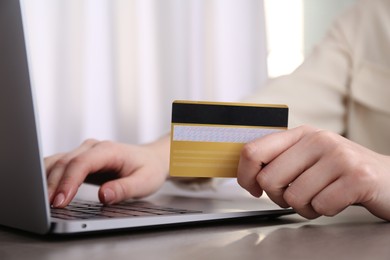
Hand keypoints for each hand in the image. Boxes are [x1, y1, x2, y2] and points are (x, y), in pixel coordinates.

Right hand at [45, 135, 169, 207]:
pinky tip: (43, 190)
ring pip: (58, 162)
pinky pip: (58, 165)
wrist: (151, 159)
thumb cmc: (149, 169)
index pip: (82, 163)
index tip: (61, 201)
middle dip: (53, 185)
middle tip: (47, 207)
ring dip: (46, 180)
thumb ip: (124, 189)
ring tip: (41, 202)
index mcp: (109, 150)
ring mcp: (84, 151)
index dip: (68, 182)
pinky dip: (48, 177)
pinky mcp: (80, 159)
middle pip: (65, 163)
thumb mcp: (144, 182)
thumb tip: (103, 195)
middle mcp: (93, 147)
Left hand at [237, 125, 389, 220]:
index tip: (253, 188)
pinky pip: (320, 206)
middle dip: (279, 197)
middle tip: (297, 195)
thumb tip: (247, 174)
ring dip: (305, 207)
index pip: (253, 151)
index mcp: (300, 134)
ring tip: (321, 197)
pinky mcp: (356, 177)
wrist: (389, 178)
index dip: (245, 175)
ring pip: (294, 197)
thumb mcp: (309, 158)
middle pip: (269, 179)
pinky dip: (325, 211)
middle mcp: (317, 140)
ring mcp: (338, 156)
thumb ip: (280, 161)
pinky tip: (337, 200)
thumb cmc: (342, 171)